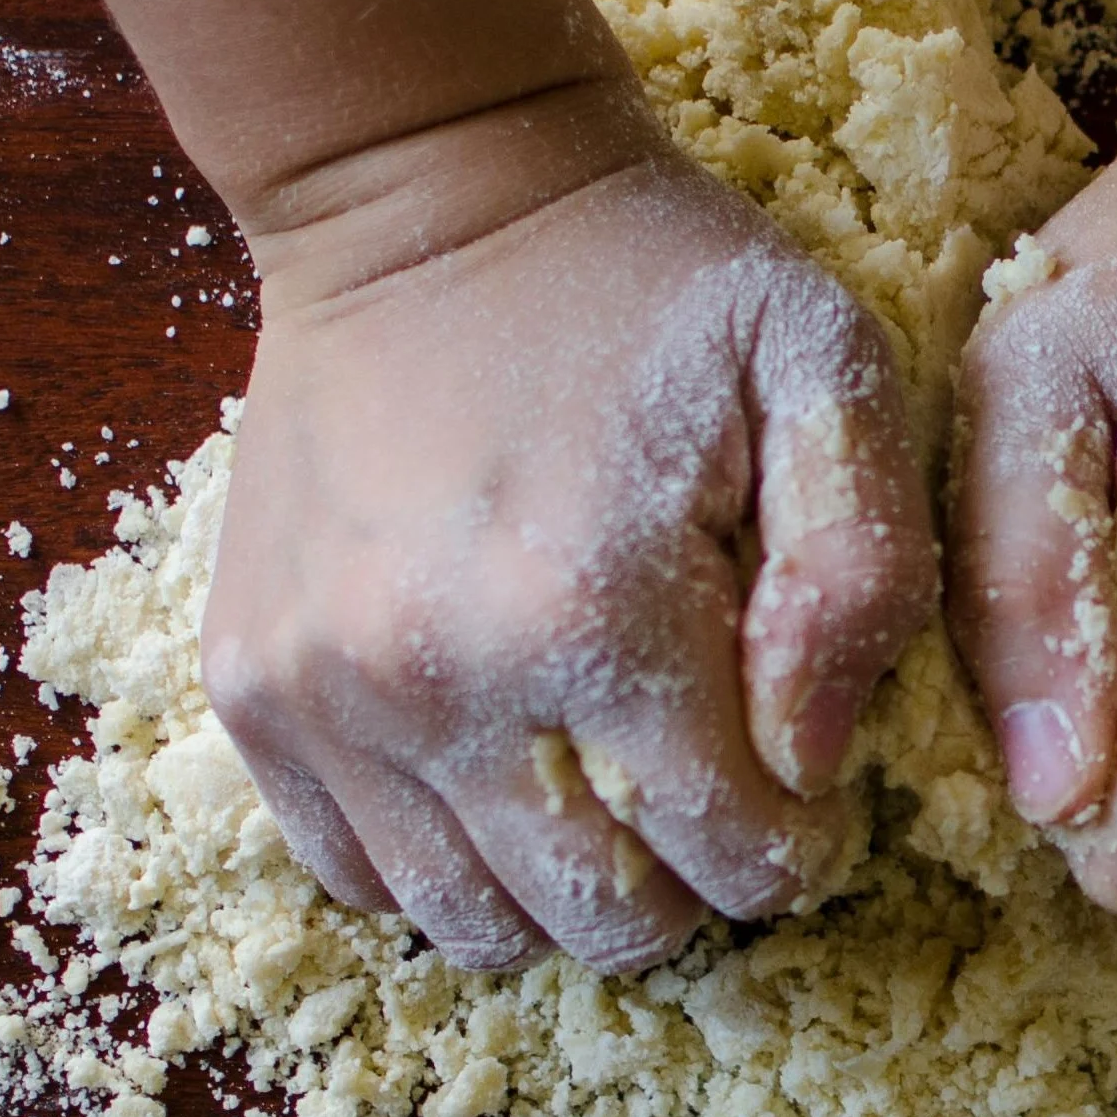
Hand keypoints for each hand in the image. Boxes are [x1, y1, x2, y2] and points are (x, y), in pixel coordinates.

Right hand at [201, 83, 936, 973]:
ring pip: (474, 926)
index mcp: (593, 612)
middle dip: (689, 887)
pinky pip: (357, 874)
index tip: (802, 779)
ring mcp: (324, 696)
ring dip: (566, 895)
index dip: (797, 843)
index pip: (735, 857)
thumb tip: (813, 760)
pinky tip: (502, 777)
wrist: (427, 189)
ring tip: (608, 794)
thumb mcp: (825, 370)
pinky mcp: (253, 689)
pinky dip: (444, 864)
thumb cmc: (652, 283)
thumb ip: (863, 573)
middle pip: (605, 922)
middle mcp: (436, 680)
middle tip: (710, 792)